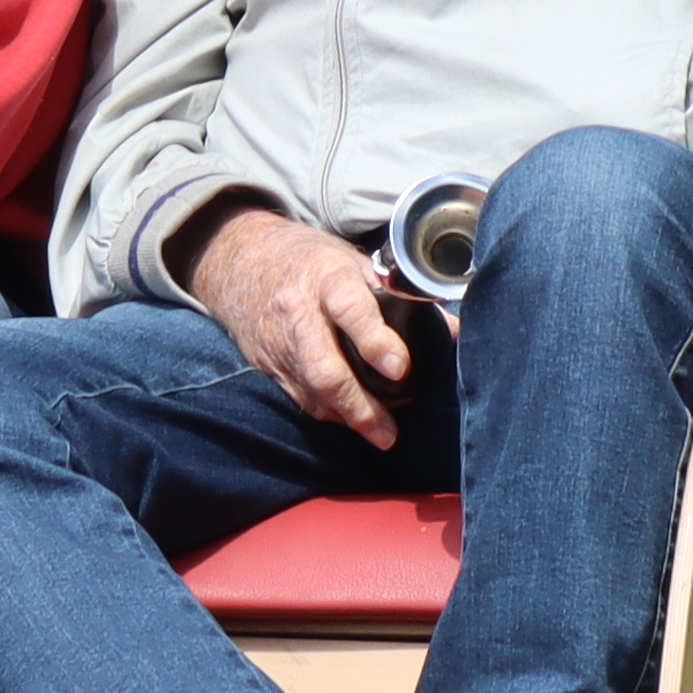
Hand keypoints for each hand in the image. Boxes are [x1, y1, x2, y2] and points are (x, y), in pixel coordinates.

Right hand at [181, 201, 414, 448]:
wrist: (240, 258)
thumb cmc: (310, 260)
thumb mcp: (354, 262)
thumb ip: (399, 295)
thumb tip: (452, 331)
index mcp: (326, 277)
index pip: (350, 309)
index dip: (375, 341)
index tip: (401, 369)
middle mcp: (297, 311)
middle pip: (325, 368)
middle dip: (360, 406)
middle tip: (389, 431)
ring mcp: (277, 341)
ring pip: (312, 391)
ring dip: (347, 417)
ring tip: (381, 433)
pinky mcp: (265, 362)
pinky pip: (298, 396)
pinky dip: (327, 411)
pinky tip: (351, 419)